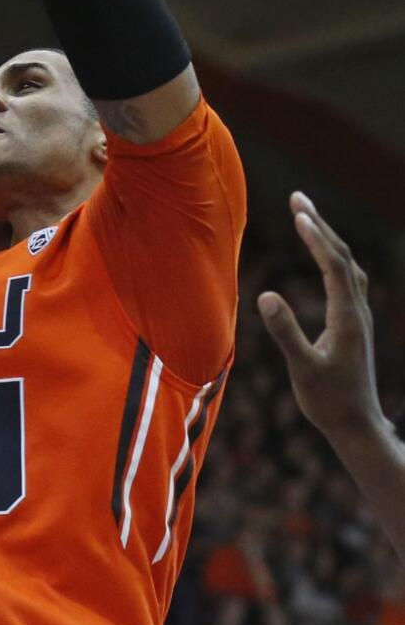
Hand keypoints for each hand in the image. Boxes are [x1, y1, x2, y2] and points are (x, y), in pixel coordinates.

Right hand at [258, 192, 383, 444]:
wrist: (358, 426)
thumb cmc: (328, 401)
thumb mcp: (303, 369)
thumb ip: (286, 332)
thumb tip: (265, 294)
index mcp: (347, 318)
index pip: (334, 266)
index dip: (316, 238)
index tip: (298, 212)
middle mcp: (357, 312)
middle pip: (342, 257)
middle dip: (320, 225)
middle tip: (297, 198)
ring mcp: (359, 317)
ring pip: (348, 266)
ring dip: (328, 238)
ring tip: (306, 217)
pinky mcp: (355, 324)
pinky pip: (348, 278)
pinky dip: (334, 257)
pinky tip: (325, 256)